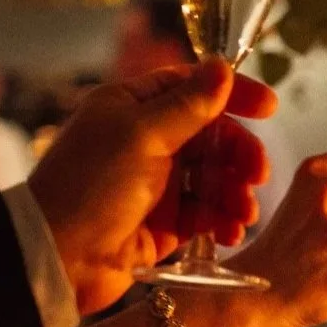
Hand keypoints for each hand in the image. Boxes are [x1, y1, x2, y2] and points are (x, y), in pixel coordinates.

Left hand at [28, 60, 275, 312]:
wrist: (56, 259)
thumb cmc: (90, 187)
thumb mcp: (142, 136)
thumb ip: (188, 104)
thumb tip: (221, 67)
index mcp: (133, 107)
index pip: (194, 87)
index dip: (234, 95)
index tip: (269, 108)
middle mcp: (146, 141)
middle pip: (212, 136)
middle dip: (240, 154)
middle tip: (258, 175)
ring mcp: (156, 183)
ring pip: (214, 177)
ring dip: (235, 192)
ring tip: (243, 214)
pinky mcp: (164, 224)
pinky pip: (206, 214)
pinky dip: (223, 221)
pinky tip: (231, 232)